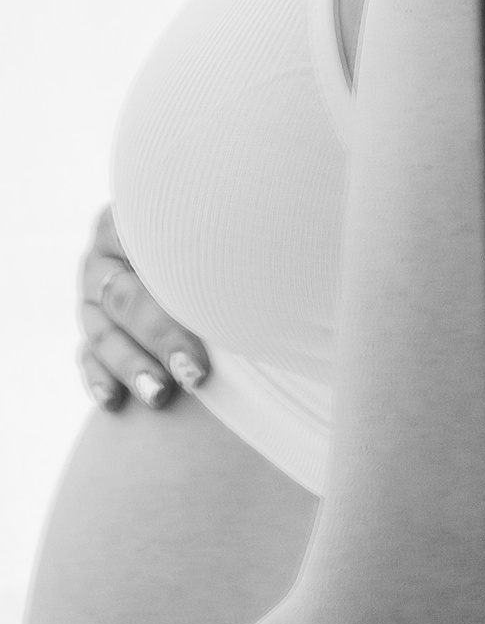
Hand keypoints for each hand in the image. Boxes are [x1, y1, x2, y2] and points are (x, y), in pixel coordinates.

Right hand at [76, 207, 208, 412]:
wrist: (202, 253)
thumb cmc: (219, 240)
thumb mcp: (213, 232)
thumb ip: (214, 250)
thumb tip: (256, 272)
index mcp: (128, 221)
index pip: (141, 247)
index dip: (176, 285)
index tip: (210, 318)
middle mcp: (104, 259)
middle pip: (125, 298)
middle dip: (161, 338)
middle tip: (196, 373)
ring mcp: (93, 297)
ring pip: (103, 334)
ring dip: (132, 367)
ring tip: (161, 395)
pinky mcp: (93, 330)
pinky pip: (89, 357)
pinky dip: (100, 379)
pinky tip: (115, 401)